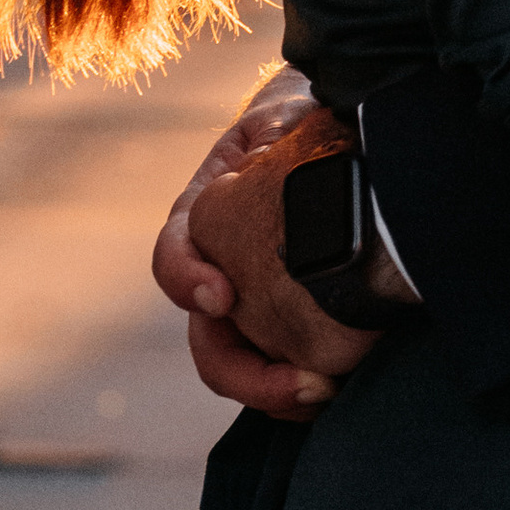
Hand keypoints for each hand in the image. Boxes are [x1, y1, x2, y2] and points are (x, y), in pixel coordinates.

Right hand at [188, 126, 401, 384]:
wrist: (328, 133)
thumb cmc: (302, 121)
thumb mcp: (284, 117)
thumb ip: (273, 134)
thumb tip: (282, 145)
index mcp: (203, 216)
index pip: (174, 254)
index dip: (187, 281)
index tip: (223, 296)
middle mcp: (219, 270)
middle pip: (209, 341)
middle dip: (246, 373)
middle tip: (303, 382)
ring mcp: (251, 304)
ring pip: (241, 368)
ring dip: (274, 392)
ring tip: (324, 391)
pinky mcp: (286, 324)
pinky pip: (279, 371)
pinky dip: (298, 391)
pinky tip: (335, 391)